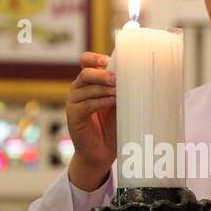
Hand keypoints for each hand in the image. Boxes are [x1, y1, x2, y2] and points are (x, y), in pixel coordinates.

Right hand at [66, 51, 116, 189]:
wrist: (102, 152)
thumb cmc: (112, 127)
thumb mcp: (120, 105)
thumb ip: (122, 90)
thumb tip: (138, 76)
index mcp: (89, 82)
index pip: (86, 61)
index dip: (94, 58)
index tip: (108, 60)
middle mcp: (79, 89)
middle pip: (85, 73)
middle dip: (101, 74)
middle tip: (116, 78)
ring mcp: (74, 102)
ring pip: (85, 88)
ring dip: (103, 88)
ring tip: (118, 92)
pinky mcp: (73, 116)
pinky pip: (85, 105)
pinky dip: (99, 102)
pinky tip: (111, 102)